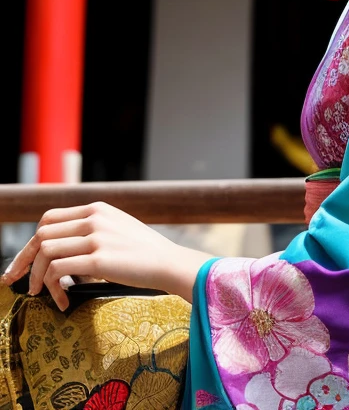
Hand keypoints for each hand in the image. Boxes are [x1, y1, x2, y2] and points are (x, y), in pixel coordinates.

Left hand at [0, 202, 210, 309]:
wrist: (169, 263)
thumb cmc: (145, 252)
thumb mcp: (117, 229)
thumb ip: (92, 230)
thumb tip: (61, 250)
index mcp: (96, 209)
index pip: (49, 218)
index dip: (31, 241)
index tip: (23, 263)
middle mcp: (94, 218)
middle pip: (42, 233)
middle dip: (24, 260)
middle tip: (17, 281)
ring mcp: (96, 237)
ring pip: (47, 251)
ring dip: (37, 277)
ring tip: (40, 294)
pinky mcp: (99, 258)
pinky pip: (60, 271)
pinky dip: (53, 288)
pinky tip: (62, 300)